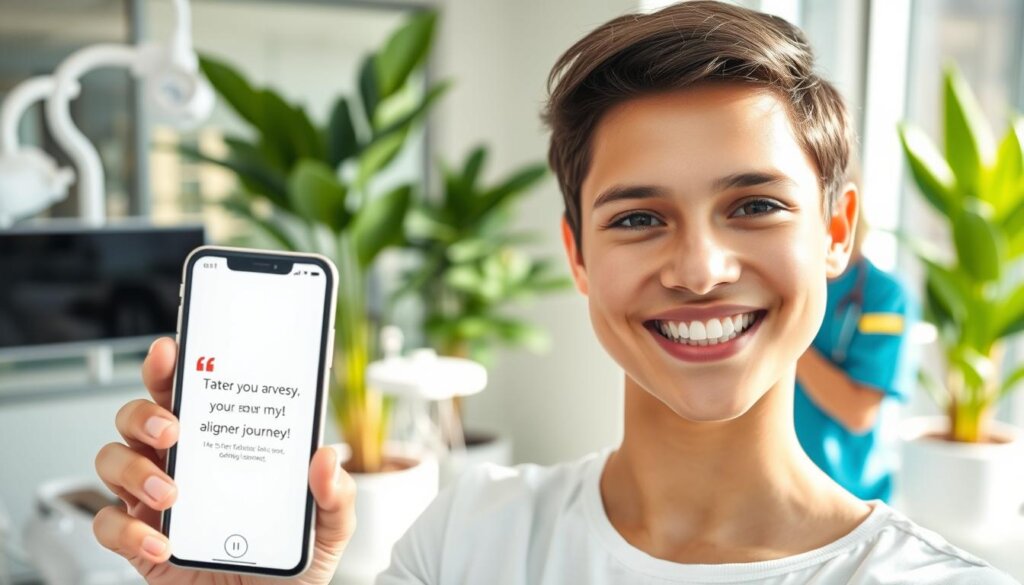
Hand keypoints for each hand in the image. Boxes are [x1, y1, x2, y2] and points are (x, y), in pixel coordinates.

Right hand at [94, 337, 355, 584]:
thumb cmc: (290, 565)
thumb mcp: (328, 528)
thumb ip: (335, 495)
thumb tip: (325, 458)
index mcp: (223, 445)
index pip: (190, 392)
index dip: (172, 365)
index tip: (172, 349)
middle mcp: (183, 465)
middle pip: (138, 416)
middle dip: (146, 412)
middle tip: (174, 430)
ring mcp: (155, 501)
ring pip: (112, 459)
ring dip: (134, 469)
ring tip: (171, 493)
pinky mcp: (139, 541)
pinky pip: (108, 524)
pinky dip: (128, 531)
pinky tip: (162, 542)